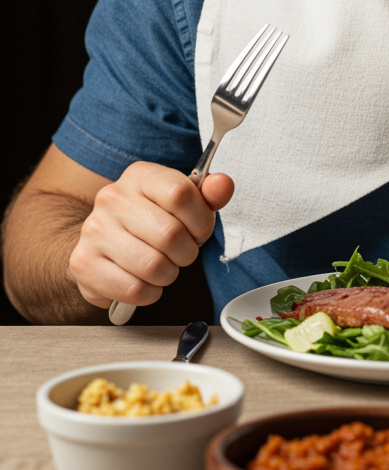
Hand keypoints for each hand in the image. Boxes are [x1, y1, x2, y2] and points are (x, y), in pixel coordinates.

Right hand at [68, 162, 234, 309]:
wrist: (102, 243)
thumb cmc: (149, 222)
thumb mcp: (182, 202)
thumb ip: (208, 194)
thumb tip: (223, 185)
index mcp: (140, 176)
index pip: (181, 193)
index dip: (201, 220)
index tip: (199, 230)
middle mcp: (112, 198)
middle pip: (171, 234)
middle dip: (186, 253)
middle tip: (180, 252)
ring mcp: (94, 230)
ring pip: (153, 266)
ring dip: (168, 275)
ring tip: (161, 266)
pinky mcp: (83, 264)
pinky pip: (133, 290)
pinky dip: (148, 292)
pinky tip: (142, 280)